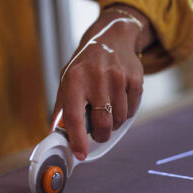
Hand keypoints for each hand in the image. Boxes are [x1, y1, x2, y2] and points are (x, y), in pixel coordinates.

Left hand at [53, 4, 154, 159]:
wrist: (111, 39)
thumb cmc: (85, 66)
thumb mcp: (67, 80)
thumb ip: (63, 108)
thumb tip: (58, 136)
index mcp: (74, 80)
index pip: (74, 116)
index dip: (77, 138)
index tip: (80, 153)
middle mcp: (96, 77)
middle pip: (102, 123)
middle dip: (101, 135)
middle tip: (98, 133)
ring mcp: (118, 77)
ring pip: (119, 120)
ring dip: (113, 122)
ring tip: (107, 108)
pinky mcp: (135, 79)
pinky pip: (132, 110)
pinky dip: (125, 112)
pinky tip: (119, 99)